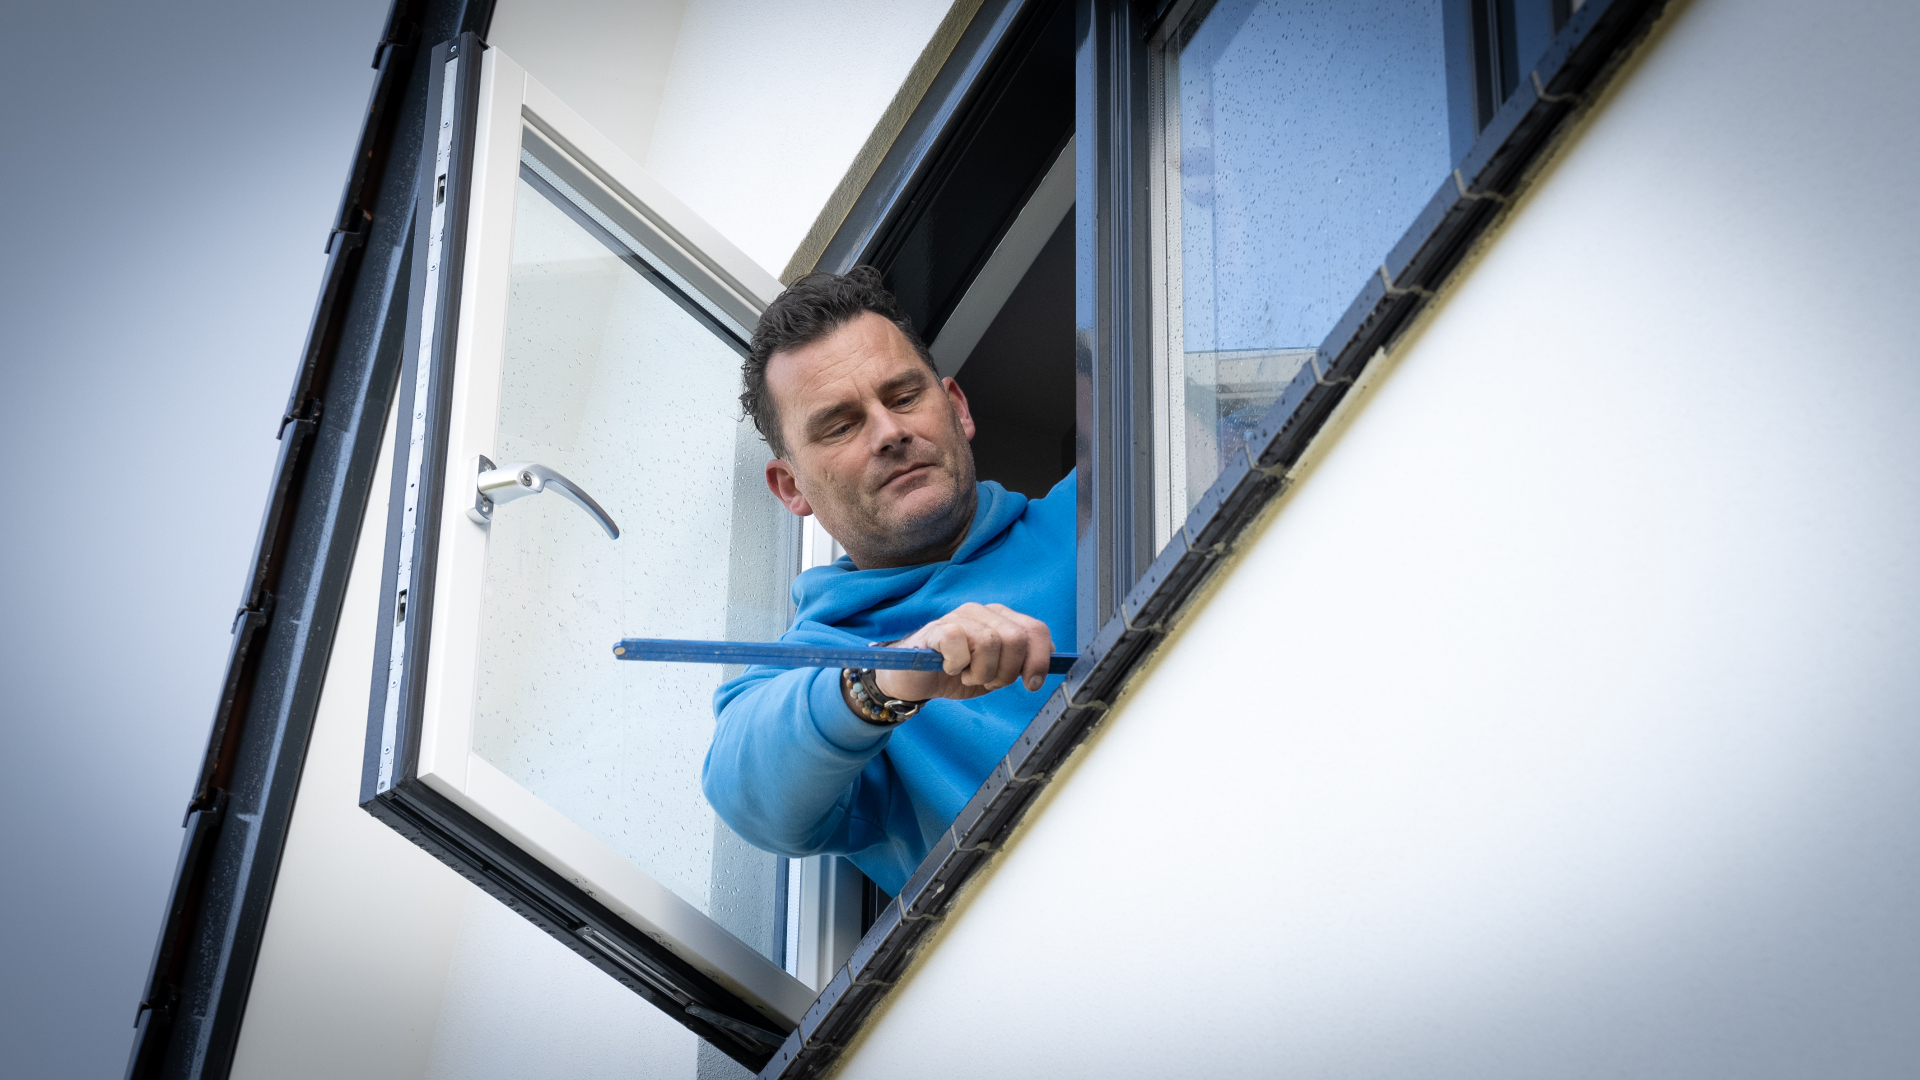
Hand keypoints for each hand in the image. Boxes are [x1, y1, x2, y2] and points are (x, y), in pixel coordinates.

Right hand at [872, 603, 1054, 702]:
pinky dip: (958, 666)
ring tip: (967, 675)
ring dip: (981, 672)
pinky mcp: (938, 629)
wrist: (916, 680)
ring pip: (990, 644)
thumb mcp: (997, 671)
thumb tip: (1051, 656)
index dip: (1039, 659)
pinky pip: (960, 645)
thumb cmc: (957, 673)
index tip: (1031, 684)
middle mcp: (983, 612)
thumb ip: (1021, 661)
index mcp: (1002, 619)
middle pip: (1016, 640)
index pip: (1036, 630)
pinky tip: (949, 668)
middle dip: (1007, 672)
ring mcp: (960, 617)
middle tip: (988, 680)